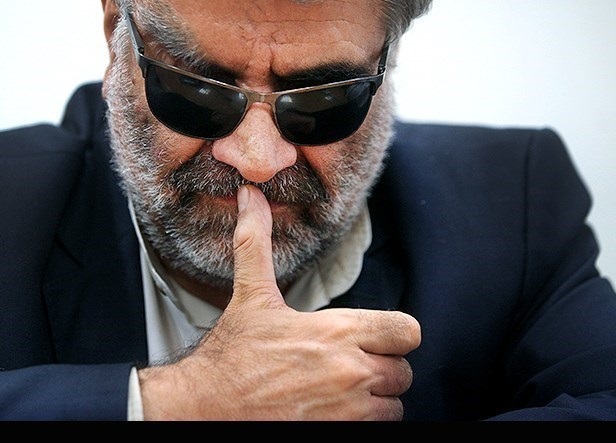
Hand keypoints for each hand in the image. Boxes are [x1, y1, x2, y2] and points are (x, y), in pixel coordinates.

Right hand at [138, 185, 420, 419]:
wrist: (207, 407)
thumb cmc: (232, 354)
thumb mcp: (251, 296)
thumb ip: (257, 242)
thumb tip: (250, 197)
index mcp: (337, 332)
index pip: (407, 331)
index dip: (393, 333)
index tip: (372, 337)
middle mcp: (351, 373)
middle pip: (403, 372)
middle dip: (381, 368)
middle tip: (350, 366)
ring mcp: (348, 412)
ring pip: (392, 406)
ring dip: (374, 401)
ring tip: (342, 392)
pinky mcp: (339, 434)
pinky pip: (375, 429)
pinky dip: (360, 422)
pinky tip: (332, 411)